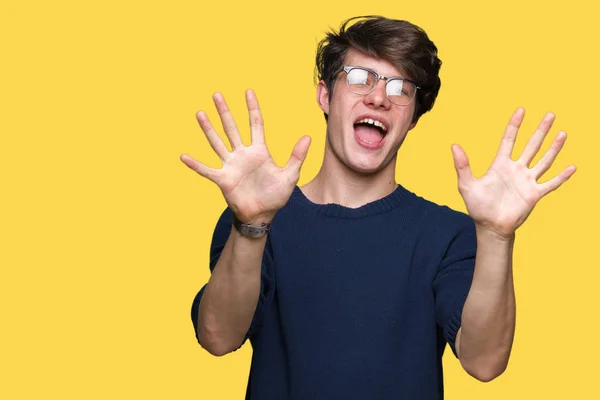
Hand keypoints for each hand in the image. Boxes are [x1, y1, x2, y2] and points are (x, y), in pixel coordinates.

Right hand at [181, 90, 310, 223]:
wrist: (262, 215)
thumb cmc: (275, 196)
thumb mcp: (290, 175)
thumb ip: (297, 157)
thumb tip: (308, 137)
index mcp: (259, 151)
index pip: (255, 124)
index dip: (252, 108)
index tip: (248, 91)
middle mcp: (243, 154)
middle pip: (232, 128)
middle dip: (225, 112)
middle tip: (217, 94)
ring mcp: (231, 165)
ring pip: (218, 143)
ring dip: (208, 129)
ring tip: (200, 113)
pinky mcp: (223, 179)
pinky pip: (207, 170)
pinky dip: (195, 164)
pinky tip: (183, 156)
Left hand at [451, 108, 575, 237]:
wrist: (490, 226)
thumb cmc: (478, 206)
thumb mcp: (466, 185)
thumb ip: (462, 166)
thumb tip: (454, 145)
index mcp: (500, 165)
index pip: (509, 140)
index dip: (514, 126)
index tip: (521, 110)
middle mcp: (516, 170)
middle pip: (531, 146)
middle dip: (540, 131)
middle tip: (550, 115)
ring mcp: (526, 181)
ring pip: (544, 161)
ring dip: (554, 148)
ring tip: (562, 134)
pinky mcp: (534, 194)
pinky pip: (550, 184)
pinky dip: (561, 176)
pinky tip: (572, 167)